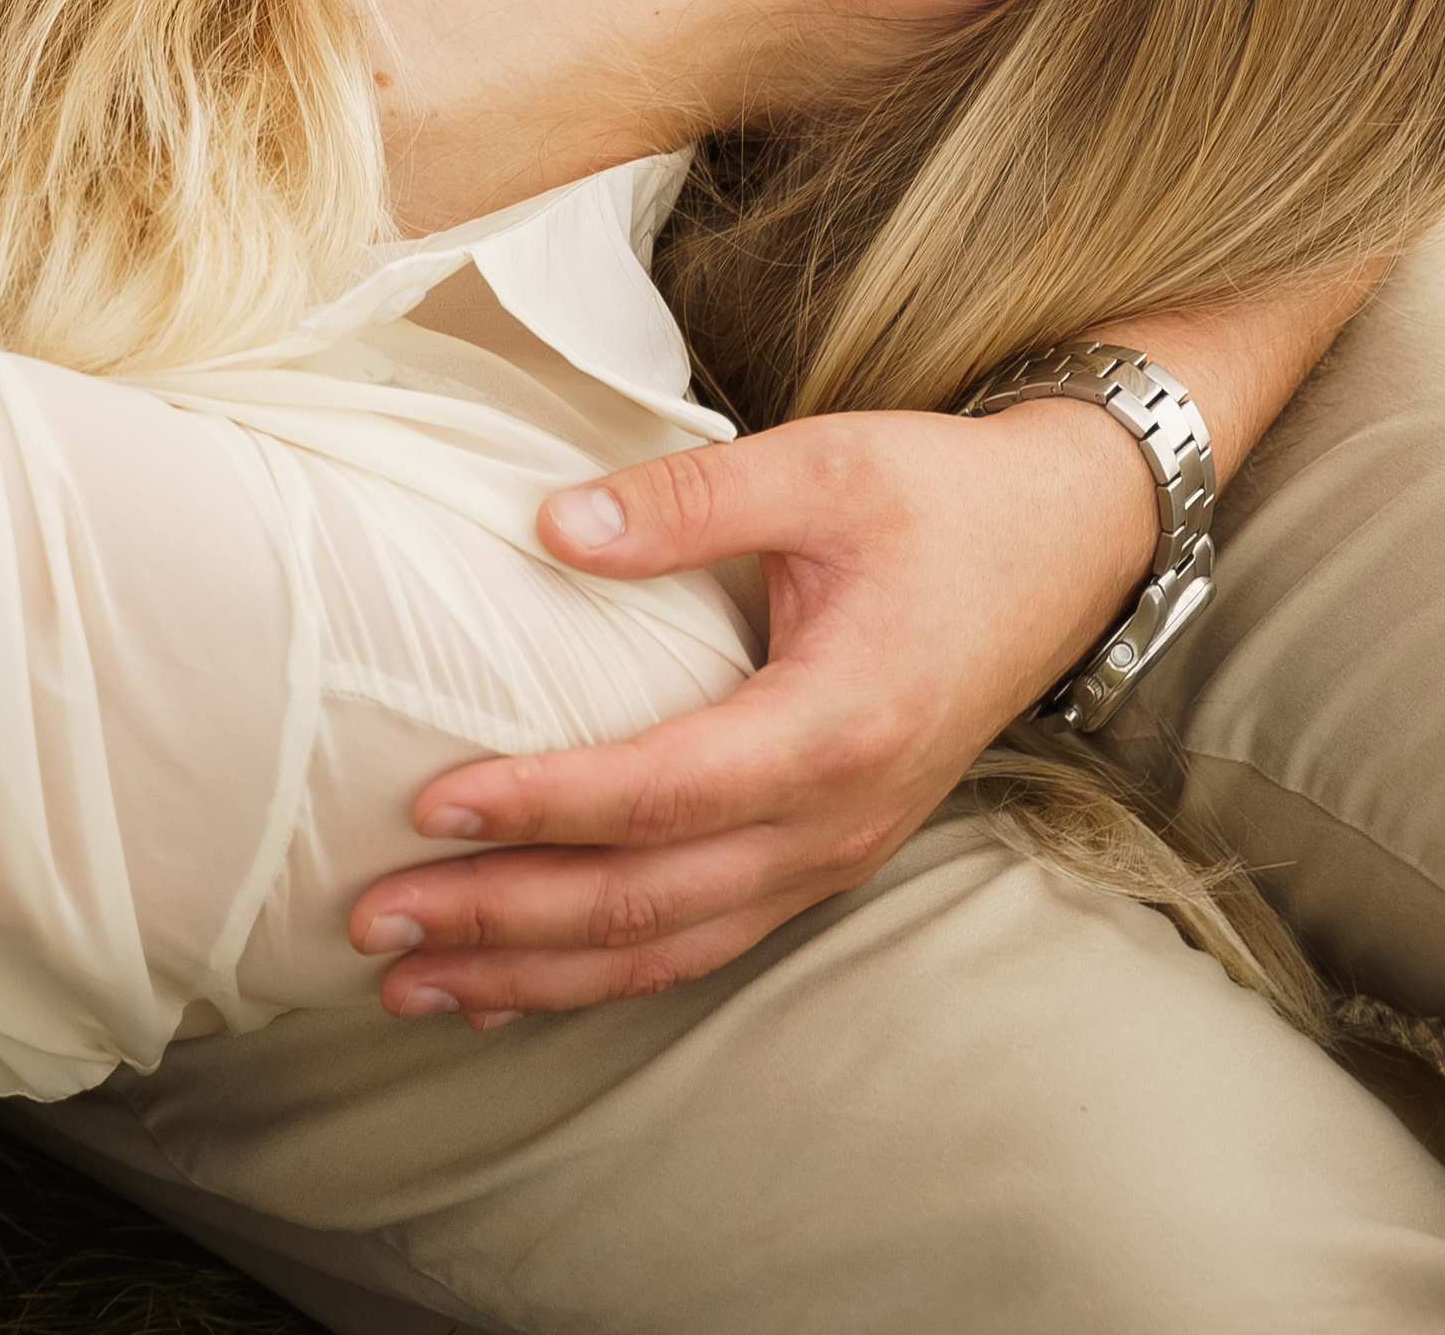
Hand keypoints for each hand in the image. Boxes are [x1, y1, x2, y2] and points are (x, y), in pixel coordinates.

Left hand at [347, 399, 1157, 1017]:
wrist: (1071, 544)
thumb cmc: (943, 497)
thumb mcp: (826, 464)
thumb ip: (689, 500)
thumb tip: (552, 527)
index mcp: (837, 724)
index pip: (662, 793)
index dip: (543, 808)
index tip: (431, 805)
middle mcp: (838, 820)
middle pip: (647, 900)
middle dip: (502, 920)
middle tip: (373, 919)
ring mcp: (836, 854)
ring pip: (668, 947)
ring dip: (534, 973)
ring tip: (411, 980)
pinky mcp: (826, 856)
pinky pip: (702, 939)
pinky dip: (603, 970)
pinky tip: (516, 979)